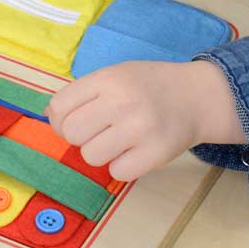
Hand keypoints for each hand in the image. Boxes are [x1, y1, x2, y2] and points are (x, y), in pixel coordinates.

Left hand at [45, 59, 245, 181]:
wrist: (197, 96)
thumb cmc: (149, 86)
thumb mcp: (116, 75)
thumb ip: (83, 92)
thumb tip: (51, 116)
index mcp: (108, 78)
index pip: (60, 106)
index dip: (60, 119)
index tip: (74, 122)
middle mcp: (122, 101)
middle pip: (72, 134)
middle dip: (80, 137)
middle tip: (99, 132)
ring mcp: (140, 128)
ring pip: (91, 156)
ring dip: (101, 153)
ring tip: (119, 140)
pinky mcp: (156, 153)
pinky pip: (117, 172)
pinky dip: (122, 166)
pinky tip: (134, 151)